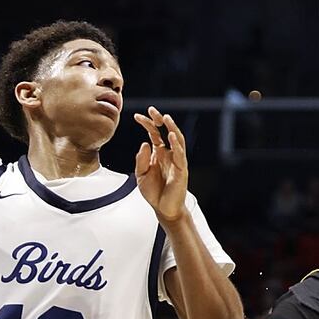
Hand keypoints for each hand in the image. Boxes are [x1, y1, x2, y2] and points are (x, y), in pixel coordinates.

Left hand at [133, 107, 188, 225]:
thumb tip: (144, 143)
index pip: (154, 133)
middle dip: (160, 120)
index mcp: (159, 153)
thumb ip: (141, 160)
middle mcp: (169, 154)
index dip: (147, 124)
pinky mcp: (182, 170)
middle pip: (166, 132)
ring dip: (172, 128)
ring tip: (165, 118)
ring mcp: (177, 161)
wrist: (163, 209)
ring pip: (177, 140)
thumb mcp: (141, 175)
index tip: (136, 116)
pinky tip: (171, 136)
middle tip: (152, 110)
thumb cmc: (154, 192)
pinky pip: (180, 155)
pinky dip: (176, 144)